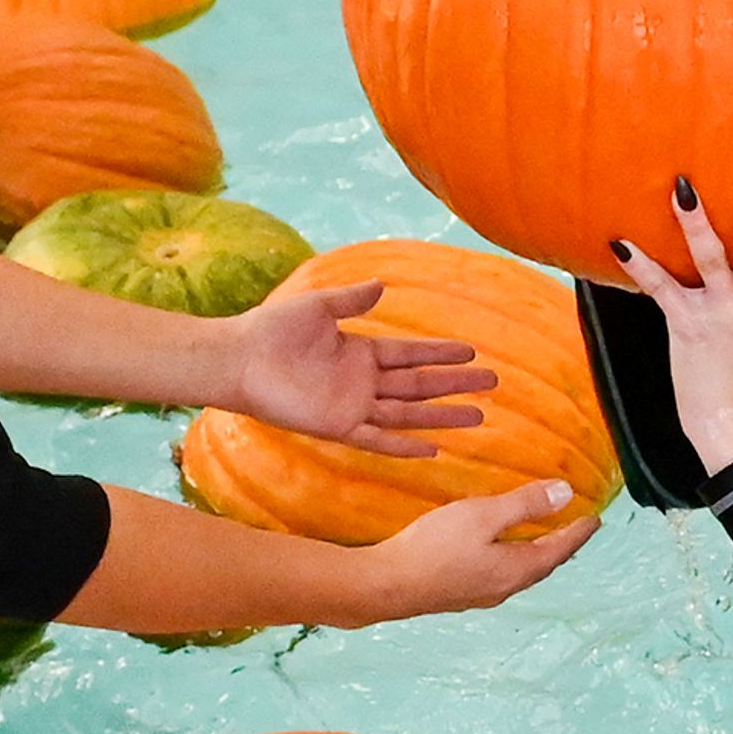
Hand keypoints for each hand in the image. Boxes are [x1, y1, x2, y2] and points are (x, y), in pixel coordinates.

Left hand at [220, 280, 487, 455]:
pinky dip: (403, 446)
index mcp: (360, 352)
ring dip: (442, 415)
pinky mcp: (337, 426)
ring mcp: (352, 406)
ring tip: (478, 416)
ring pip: (409, 413)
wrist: (240, 358)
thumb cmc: (273, 330)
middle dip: (455, 384)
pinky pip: (377, 439)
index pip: (411, 353)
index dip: (441, 354)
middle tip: (491, 383)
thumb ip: (351, 300)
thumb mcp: (318, 307)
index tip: (472, 352)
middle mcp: (362, 382)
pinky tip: (432, 448)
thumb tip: (382, 285)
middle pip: (420, 384)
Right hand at [351, 478, 592, 621]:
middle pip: (542, 565)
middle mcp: (503, 587)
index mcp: (516, 569)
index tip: (596, 519)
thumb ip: (524, 504)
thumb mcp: (483, 515)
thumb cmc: (435, 548)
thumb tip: (566, 494)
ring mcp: (480, 594)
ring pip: (519, 572)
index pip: (559, 549)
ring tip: (539, 538)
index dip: (578, 532)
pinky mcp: (458, 594)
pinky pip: (498, 574)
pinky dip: (510, 559)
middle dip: (560, 546)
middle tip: (573, 529)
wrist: (385, 586)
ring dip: (535, 554)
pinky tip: (497, 552)